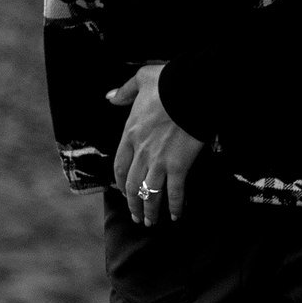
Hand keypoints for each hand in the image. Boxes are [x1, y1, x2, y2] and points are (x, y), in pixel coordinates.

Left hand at [110, 63, 206, 224]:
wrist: (191, 90)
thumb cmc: (168, 82)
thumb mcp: (140, 80)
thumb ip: (124, 91)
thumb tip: (110, 97)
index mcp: (130, 133)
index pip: (119, 165)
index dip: (120, 183)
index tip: (123, 192)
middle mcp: (141, 152)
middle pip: (133, 185)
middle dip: (133, 204)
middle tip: (136, 217)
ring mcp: (159, 161)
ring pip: (150, 192)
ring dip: (149, 210)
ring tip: (150, 223)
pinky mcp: (179, 166)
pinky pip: (174, 192)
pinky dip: (174, 206)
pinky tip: (175, 216)